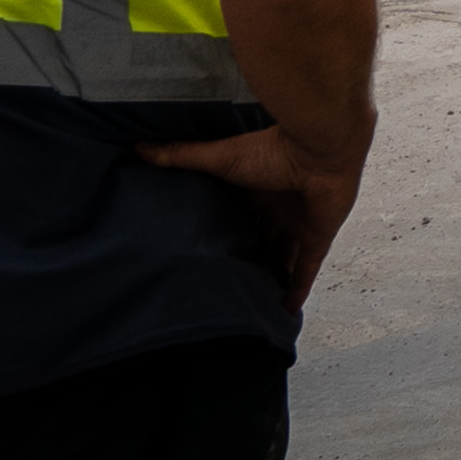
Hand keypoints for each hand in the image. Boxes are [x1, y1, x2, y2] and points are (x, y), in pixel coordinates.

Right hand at [135, 119, 367, 303]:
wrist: (320, 149)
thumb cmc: (272, 149)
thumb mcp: (220, 158)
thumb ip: (182, 155)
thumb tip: (140, 148)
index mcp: (256, 188)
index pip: (239, 215)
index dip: (225, 232)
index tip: (206, 252)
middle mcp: (280, 206)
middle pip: (262, 238)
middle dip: (247, 257)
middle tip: (225, 284)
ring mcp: (301, 223)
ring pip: (284, 256)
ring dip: (271, 276)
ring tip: (250, 302)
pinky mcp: (318, 237)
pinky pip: (307, 270)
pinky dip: (296, 290)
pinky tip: (284, 311)